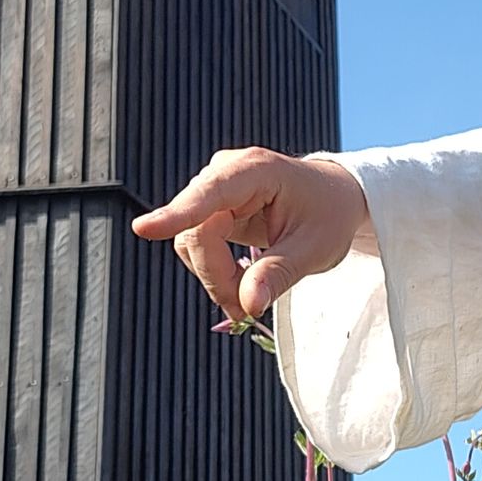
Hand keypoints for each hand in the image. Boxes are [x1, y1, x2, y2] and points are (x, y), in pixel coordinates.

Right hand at [129, 147, 372, 325]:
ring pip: (190, 241)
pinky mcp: (211, 206)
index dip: (177, 213)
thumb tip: (247, 305)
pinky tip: (240, 282)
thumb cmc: (329, 214)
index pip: (210, 193)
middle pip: (196, 231)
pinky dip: (214, 270)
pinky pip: (196, 243)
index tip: (144, 229)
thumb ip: (277, 275)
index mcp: (257, 171)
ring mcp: (215, 188)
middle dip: (217, 275)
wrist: (336, 197)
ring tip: (249, 297)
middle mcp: (228, 172)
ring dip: (214, 276)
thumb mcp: (314, 250)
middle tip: (247, 309)